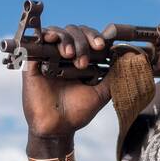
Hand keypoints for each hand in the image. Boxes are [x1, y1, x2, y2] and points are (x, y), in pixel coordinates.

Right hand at [21, 22, 117, 138]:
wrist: (57, 128)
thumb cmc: (77, 112)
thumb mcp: (100, 94)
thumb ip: (113, 77)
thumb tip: (126, 59)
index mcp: (80, 59)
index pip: (87, 38)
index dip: (94, 37)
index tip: (101, 46)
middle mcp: (64, 56)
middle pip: (73, 32)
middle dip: (81, 42)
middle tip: (82, 62)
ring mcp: (48, 58)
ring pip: (56, 33)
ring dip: (65, 39)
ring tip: (69, 55)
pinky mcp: (33, 64)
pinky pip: (35, 44)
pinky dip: (43, 36)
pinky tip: (50, 39)